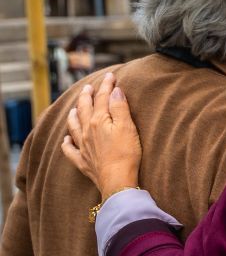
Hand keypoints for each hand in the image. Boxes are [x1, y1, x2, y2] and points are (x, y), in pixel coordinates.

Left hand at [61, 73, 142, 197]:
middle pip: (85, 109)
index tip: (111, 76)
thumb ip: (119, 108)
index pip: (102, 98)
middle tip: (88, 87)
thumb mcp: (127, 127)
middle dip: (87, 96)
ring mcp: (84, 146)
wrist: (117, 179)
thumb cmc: (126, 153)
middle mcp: (87, 131)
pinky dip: (67, 143)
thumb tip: (114, 91)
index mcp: (99, 121)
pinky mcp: (83, 161)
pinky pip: (70, 150)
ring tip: (73, 108)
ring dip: (73, 115)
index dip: (106, 86)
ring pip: (74, 126)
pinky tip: (66, 139)